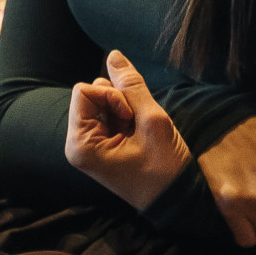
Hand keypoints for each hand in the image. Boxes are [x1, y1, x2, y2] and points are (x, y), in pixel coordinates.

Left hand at [65, 50, 192, 211]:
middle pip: (91, 94)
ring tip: (140, 132)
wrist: (177, 201)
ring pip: (103, 102)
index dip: (111, 95)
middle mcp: (78, 144)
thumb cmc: (165, 168)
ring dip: (125, 109)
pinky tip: (139, 135)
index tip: (130, 117)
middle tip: (137, 126)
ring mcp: (89, 145)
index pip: (83, 91)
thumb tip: (113, 54)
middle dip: (118, 102)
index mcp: (80, 144)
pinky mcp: (101, 145)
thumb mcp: (152, 121)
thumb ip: (131, 85)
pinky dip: (127, 117)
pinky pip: (110, 114)